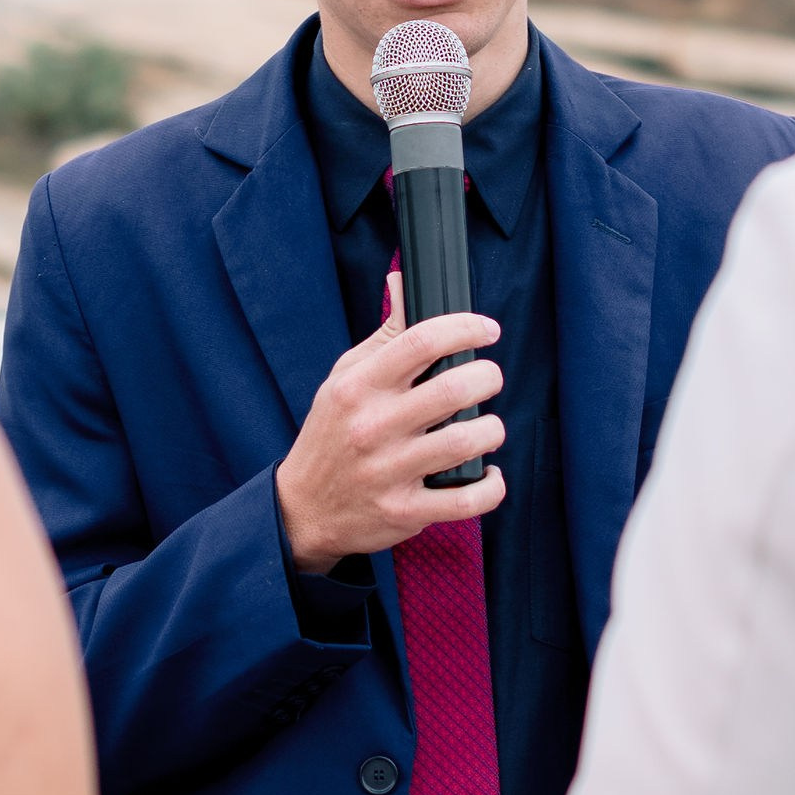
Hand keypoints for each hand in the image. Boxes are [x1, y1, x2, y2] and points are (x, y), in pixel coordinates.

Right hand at [276, 277, 505, 569]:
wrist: (302, 508)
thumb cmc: (332, 433)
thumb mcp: (345, 378)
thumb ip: (385, 336)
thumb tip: (403, 283)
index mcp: (359, 386)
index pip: (421, 340)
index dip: (466, 327)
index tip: (486, 330)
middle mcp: (373, 426)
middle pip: (454, 388)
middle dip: (488, 377)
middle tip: (488, 379)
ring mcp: (389, 471)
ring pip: (467, 441)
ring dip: (491, 430)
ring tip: (486, 426)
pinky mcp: (404, 511)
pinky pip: (466, 499)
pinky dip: (490, 485)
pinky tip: (487, 472)